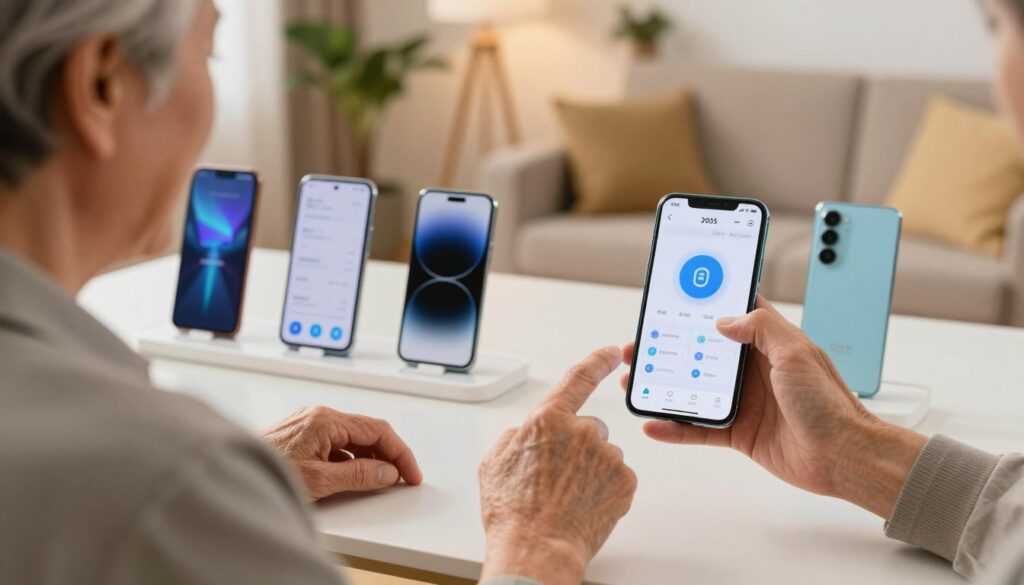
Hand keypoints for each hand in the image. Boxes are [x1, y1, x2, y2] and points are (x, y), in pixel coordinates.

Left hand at [262, 406, 422, 499]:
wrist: (232, 471)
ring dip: (371, 457)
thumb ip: (357, 476)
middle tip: (402, 478)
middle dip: (389, 454)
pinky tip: (355, 475)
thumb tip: (387, 472)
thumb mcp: (318, 480)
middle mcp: (318, 416)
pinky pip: (337, 443)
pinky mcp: (302, 435)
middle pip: (367, 431)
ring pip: (353, 438)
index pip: (377, 430)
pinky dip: (352, 458)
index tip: (410, 473)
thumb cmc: (265, 472)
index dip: (400, 453)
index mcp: (325, 420)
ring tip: (381, 480)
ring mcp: (309, 423)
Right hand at [479, 347, 637, 584]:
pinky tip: (586, 505)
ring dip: (591, 471)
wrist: (537, 549)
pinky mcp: (625, 481)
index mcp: (548, 420)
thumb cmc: (513, 512)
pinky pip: (617, 478)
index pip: (578, 378)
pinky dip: (605, 489)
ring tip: (568, 498)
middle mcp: (582, 431)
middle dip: (578, 448)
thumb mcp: (495, 463)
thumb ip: (516, 437)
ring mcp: (607, 456)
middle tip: (559, 479)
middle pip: (589, 429)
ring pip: (603, 456)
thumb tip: (526, 434)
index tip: (611, 353)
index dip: (597, 362)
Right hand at [621, 297, 925, 518]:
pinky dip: (675, 427)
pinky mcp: (739, 432)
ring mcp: (744, 401)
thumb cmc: (829, 403)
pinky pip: (699, 428)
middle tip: (639, 344)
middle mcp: (752, 369)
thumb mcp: (796, 352)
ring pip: (693, 389)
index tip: (674, 298)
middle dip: (668, 348)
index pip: (731, 315)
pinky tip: (653, 424)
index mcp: (768, 343)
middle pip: (700, 353)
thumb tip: (724, 320)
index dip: (704, 305)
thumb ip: (761, 329)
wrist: (844, 456)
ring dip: (663, 385)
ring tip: (634, 382)